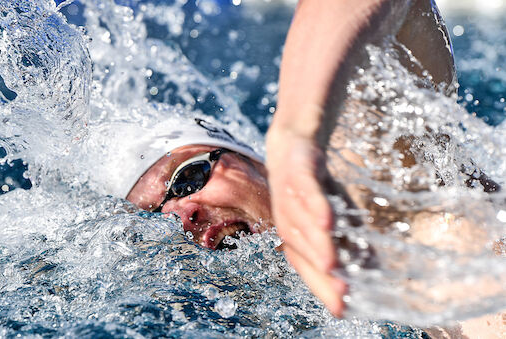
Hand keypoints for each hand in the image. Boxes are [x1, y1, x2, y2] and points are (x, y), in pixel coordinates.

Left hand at [266, 124, 346, 316]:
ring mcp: (285, 182)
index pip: (302, 257)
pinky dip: (313, 202)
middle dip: (317, 273)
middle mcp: (283, 206)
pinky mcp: (295, 157)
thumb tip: (370, 265)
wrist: (298, 118)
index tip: (343, 308)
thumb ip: (347, 230)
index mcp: (291, 220)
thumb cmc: (314, 169)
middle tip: (341, 297)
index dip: (320, 284)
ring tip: (333, 267)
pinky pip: (302, 181)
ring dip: (314, 243)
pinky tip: (328, 220)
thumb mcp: (333, 202)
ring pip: (296, 217)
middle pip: (296, 243)